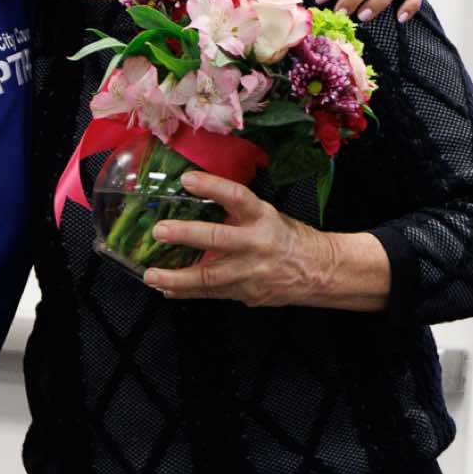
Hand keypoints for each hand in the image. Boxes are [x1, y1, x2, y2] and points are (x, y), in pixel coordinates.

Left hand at [141, 172, 389, 311]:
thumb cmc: (289, 240)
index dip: (212, 186)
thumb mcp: (268, 216)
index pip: (238, 197)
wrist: (320, 272)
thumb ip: (237, 213)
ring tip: (152, 275)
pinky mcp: (247, 294)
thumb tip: (196, 200)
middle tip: (159, 231)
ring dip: (177, 277)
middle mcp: (257, 243)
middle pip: (218, 238)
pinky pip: (212, 294)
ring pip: (210, 277)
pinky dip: (188, 292)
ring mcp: (252, 272)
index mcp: (264, 218)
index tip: (187, 179)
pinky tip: (168, 289)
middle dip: (186, 235)